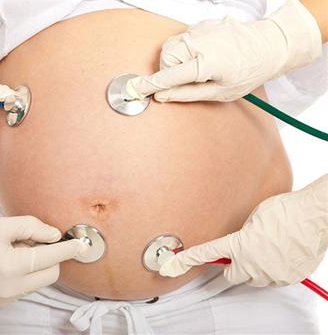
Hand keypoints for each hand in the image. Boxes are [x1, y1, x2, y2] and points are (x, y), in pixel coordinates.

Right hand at [0, 216, 87, 305]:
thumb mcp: (1, 225)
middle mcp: (12, 288)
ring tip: (17, 249)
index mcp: (13, 267)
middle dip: (52, 256)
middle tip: (35, 240)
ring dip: (39, 264)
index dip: (70, 248)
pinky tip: (12, 259)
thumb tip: (54, 235)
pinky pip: (26, 286)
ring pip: (39, 281)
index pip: (52, 257)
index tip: (83, 243)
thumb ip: (32, 227)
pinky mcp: (1, 301)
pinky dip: (27, 272)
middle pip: (51, 273)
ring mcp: (6, 298)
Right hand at [125, 0, 321, 102]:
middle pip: (166, 55)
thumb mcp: (220, 92)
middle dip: (168, 69)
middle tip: (184, 78)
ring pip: (172, 44)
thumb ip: (187, 94)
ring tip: (196, 66)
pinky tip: (204, 53)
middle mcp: (201, 42)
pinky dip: (186, 48)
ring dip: (175, 58)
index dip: (151, 84)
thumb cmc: (249, 72)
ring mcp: (203, 29)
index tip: (135, 89)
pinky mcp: (204, 22)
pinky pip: (184, 36)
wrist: (271, 45)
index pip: (170, 75)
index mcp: (206, 63)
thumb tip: (162, 96)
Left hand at [158, 175, 327, 286]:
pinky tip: (278, 252)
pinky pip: (272, 278)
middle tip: (238, 253)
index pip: (208, 253)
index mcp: (240, 245)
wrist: (314, 216)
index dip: (190, 259)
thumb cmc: (286, 211)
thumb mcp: (254, 215)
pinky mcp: (287, 278)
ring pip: (253, 278)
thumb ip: (242, 231)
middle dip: (231, 266)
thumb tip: (240, 238)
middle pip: (232, 275)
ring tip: (265, 248)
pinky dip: (271, 269)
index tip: (176, 264)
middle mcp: (253, 263)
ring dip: (253, 268)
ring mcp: (271, 273)